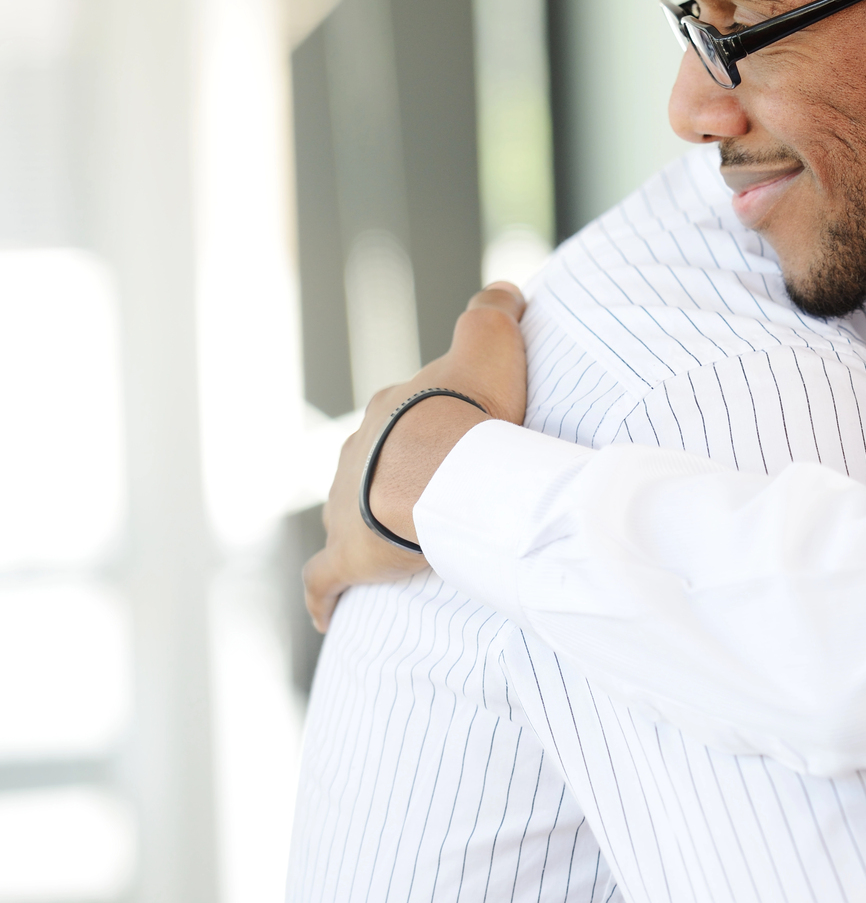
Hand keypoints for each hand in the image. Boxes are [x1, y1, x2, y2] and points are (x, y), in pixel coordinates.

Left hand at [303, 283, 529, 631]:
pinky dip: (324, 596)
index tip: (471, 439)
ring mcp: (344, 505)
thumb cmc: (474, 412)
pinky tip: (328, 614)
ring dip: (373, 526)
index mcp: (389, 410)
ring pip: (352, 513)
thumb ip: (493, 309)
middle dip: (403, 476)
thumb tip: (504, 288)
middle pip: (379, 463)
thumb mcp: (489, 341)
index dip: (440, 425)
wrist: (446, 472)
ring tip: (409, 545)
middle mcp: (356, 452)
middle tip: (448, 495)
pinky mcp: (346, 554)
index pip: (409, 414)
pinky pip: (325, 579)